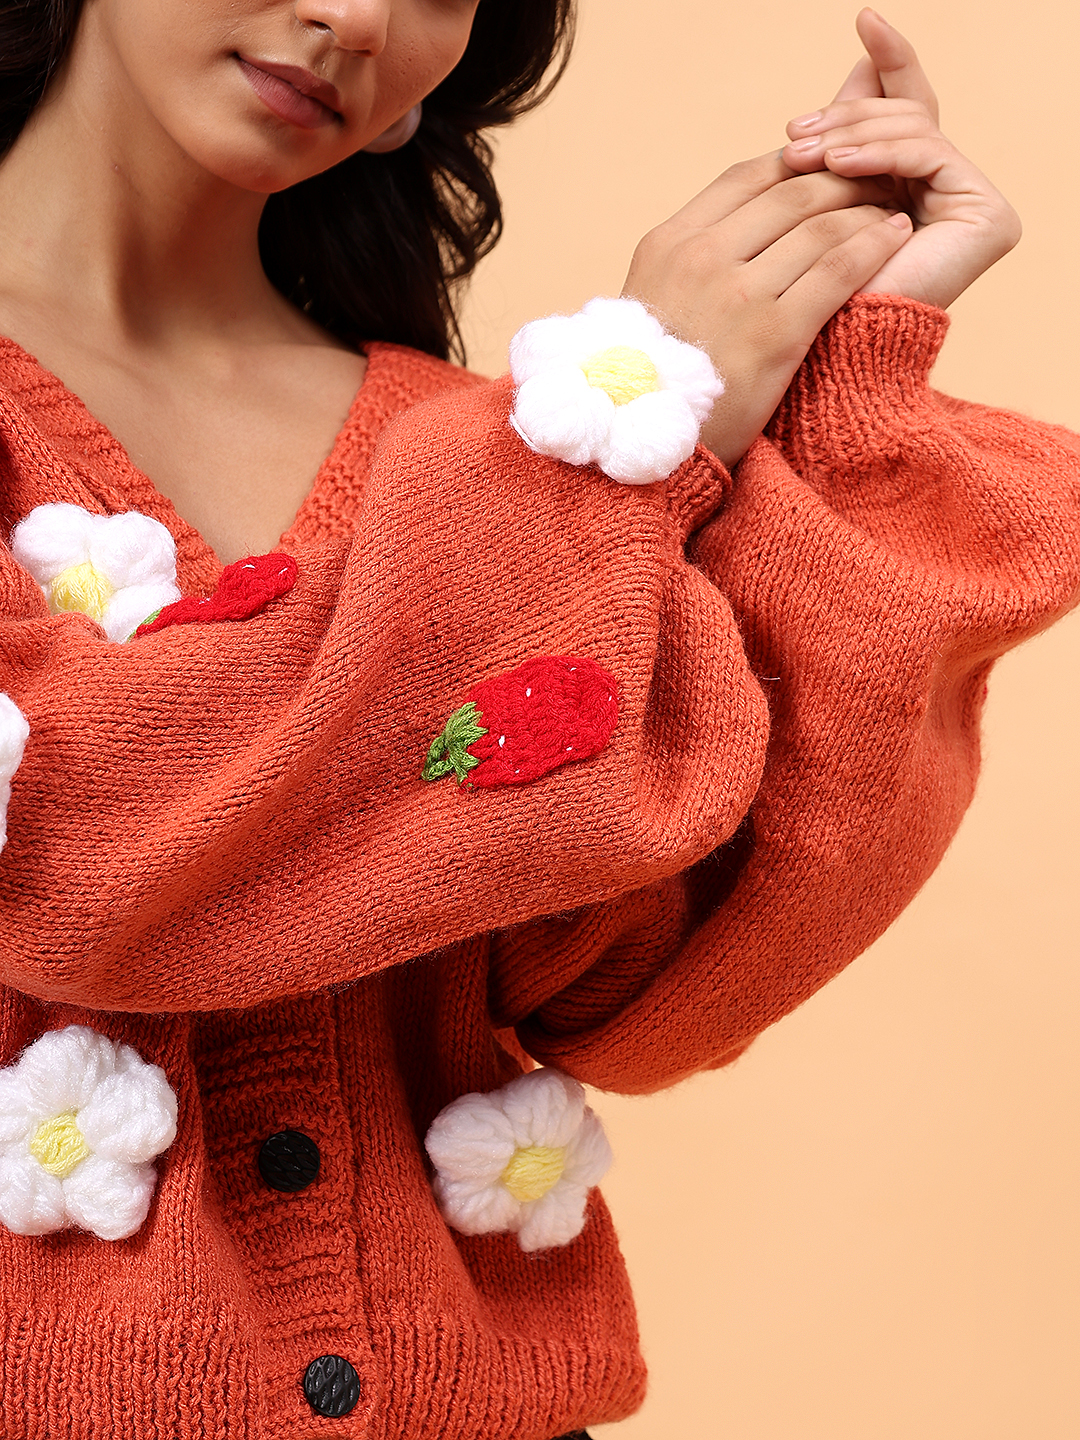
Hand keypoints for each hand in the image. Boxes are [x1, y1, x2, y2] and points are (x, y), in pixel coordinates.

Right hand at [623, 156, 911, 467]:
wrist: (648, 444)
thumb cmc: (653, 381)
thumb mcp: (651, 303)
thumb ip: (690, 262)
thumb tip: (739, 231)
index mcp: (669, 243)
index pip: (747, 177)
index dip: (798, 164)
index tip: (828, 168)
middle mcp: (701, 258)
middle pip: (791, 191)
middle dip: (843, 179)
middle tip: (878, 178)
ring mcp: (739, 294)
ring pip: (821, 225)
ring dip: (867, 208)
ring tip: (892, 209)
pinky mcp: (776, 333)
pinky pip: (839, 269)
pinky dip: (875, 244)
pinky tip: (899, 235)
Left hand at [781, 8, 1020, 308]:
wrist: (816, 362)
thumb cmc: (801, 298)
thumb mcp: (810, 200)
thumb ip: (837, 139)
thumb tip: (853, 64)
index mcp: (911, 192)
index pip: (903, 114)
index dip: (888, 64)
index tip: (865, 18)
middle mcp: (949, 197)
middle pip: (908, 116)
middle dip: (848, 112)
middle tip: (795, 128)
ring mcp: (973, 207)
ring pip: (916, 128)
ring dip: (853, 131)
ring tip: (802, 150)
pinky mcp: (989, 219)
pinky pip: (932, 154)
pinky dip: (881, 151)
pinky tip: (836, 161)